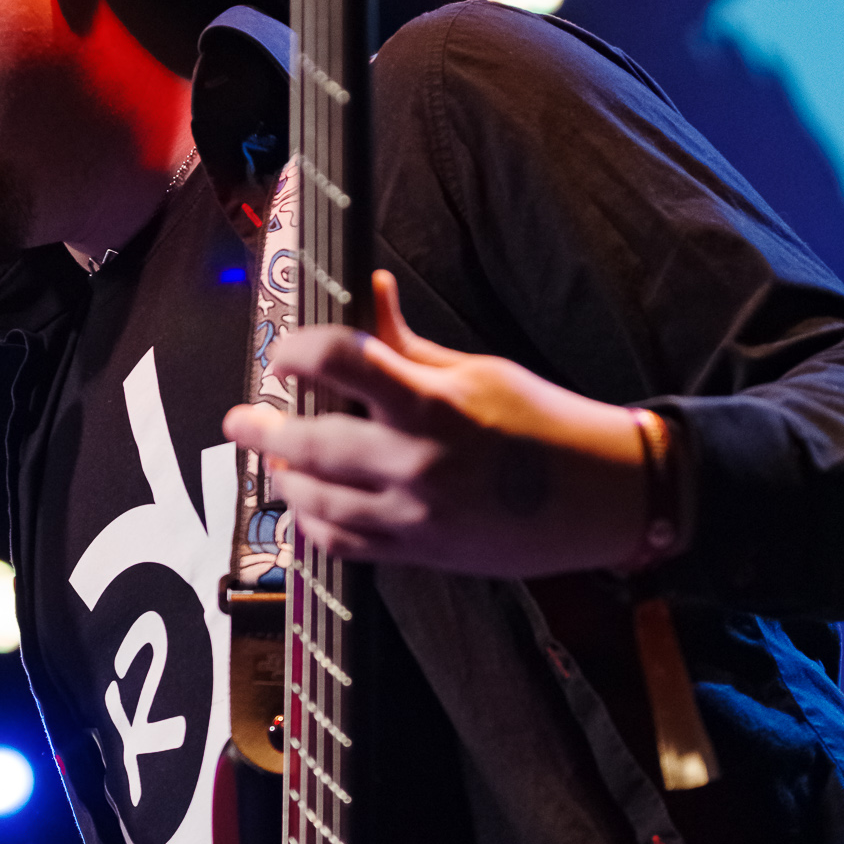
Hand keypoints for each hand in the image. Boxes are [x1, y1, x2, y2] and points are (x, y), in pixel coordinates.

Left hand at [223, 270, 649, 577]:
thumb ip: (408, 344)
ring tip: (276, 463)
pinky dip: (316, 528)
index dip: (299, 350)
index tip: (284, 352)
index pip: (344, 361)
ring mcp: (417, 515)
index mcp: (435, 404)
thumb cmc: (545, 422)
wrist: (605, 497)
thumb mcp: (478, 370)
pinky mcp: (422, 553)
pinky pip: (345, 546)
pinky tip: (308, 510)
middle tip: (239, 421)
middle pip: (312, 444)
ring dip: (286, 480)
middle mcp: (418, 462)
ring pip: (318, 502)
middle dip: (264, 430)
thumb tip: (368, 289)